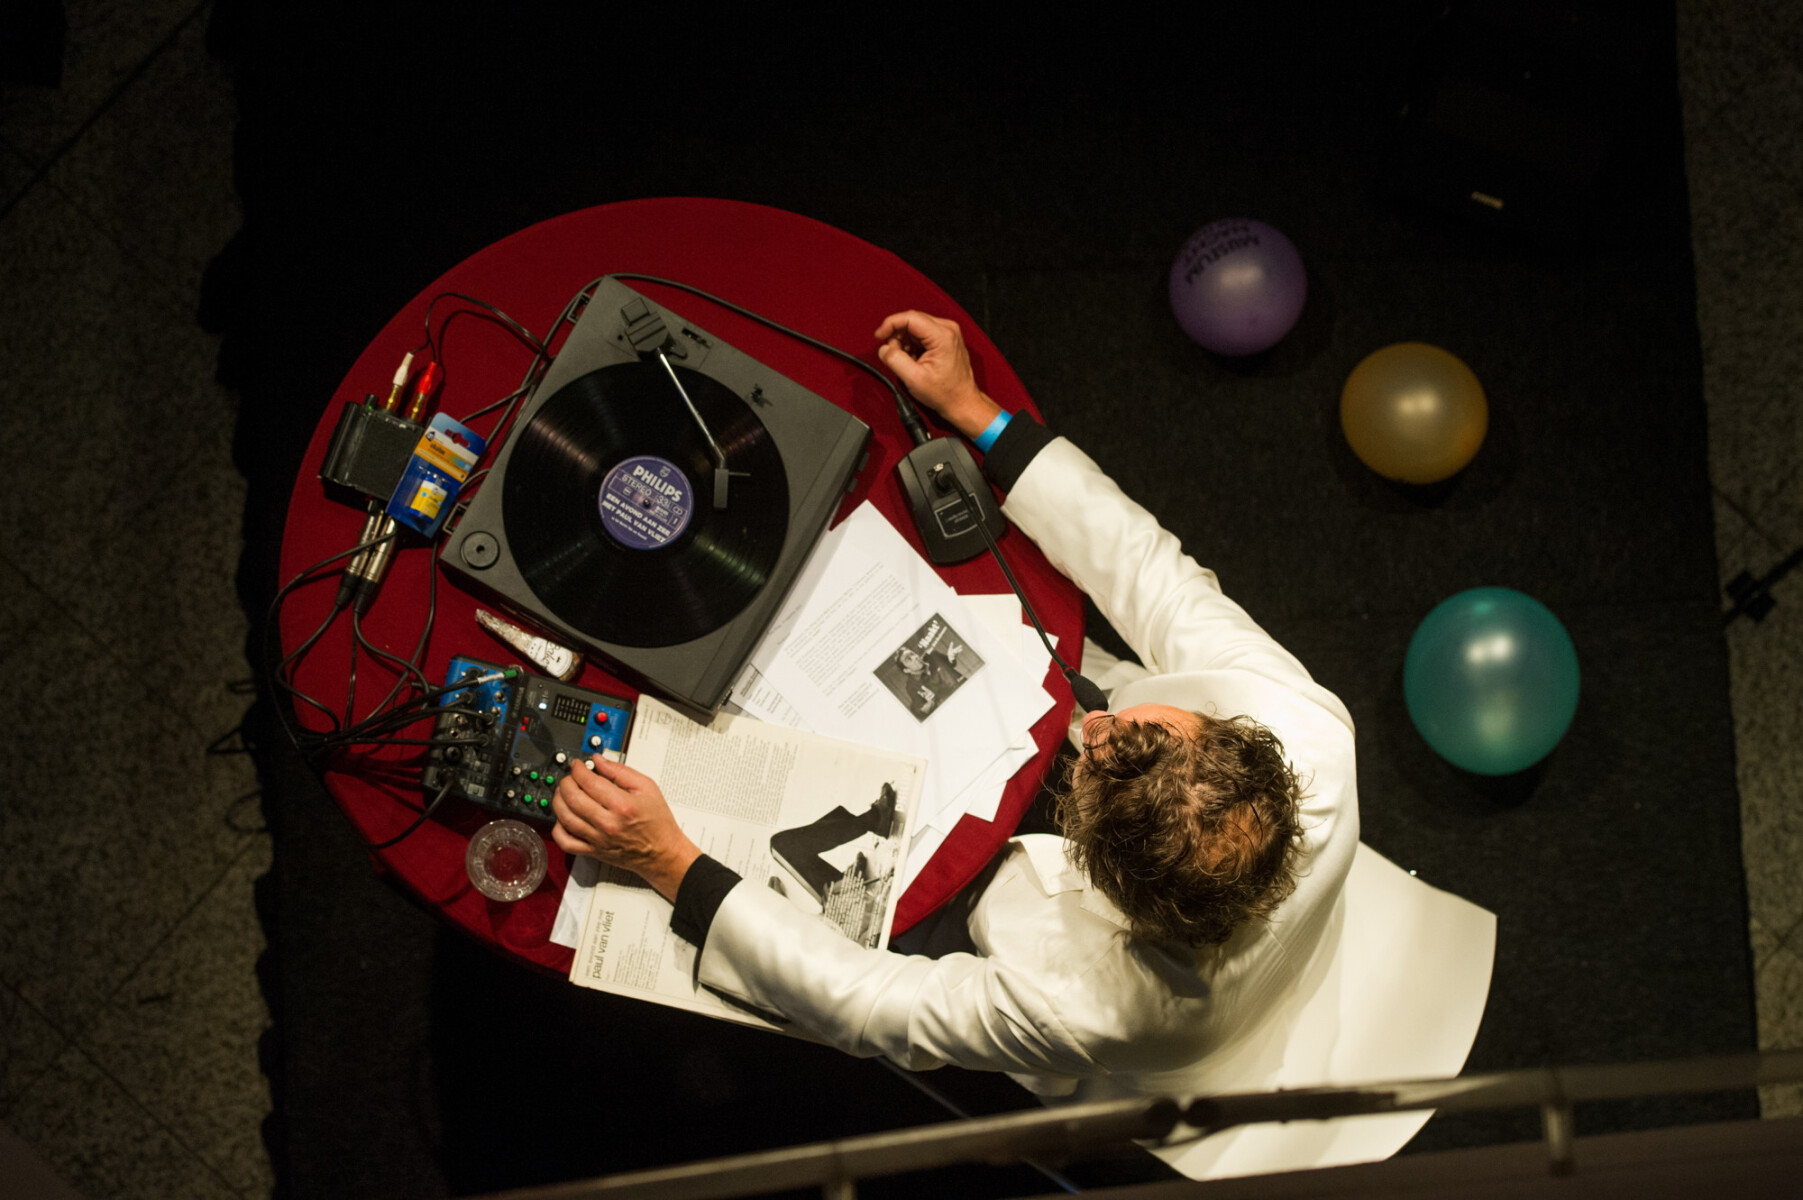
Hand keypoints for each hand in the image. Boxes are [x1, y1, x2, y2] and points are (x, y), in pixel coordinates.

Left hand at [551, 757, 700, 902]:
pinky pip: (566, 842)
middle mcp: (608, 823)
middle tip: (570, 777)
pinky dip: (558, 828)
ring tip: (564, 793)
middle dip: (566, 782)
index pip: (589, 782)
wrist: (662, 852)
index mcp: (622, 805)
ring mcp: (598, 839)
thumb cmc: (657, 821)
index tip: (578, 765)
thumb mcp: (647, 787)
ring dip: (559, 801)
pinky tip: (563, 818)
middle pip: (573, 798)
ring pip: (565, 818)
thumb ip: (620, 771)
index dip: (578, 769)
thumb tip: (598, 761)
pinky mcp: (593, 851)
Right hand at [873, 311, 1001, 439]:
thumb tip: (884, 349)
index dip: (890, 324)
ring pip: (915, 327)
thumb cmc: (945, 393)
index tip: (879, 336)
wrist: (962, 402)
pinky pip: (922, 334)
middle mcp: (947, 329)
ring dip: (904, 341)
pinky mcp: (945, 339)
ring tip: (906, 361)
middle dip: (897, 335)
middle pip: (912, 320)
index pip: (910, 317)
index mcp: (942, 336)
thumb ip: (894, 360)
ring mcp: (948, 333)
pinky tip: (913, 360)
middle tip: (892, 354)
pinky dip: (912, 345)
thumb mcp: (914, 379)